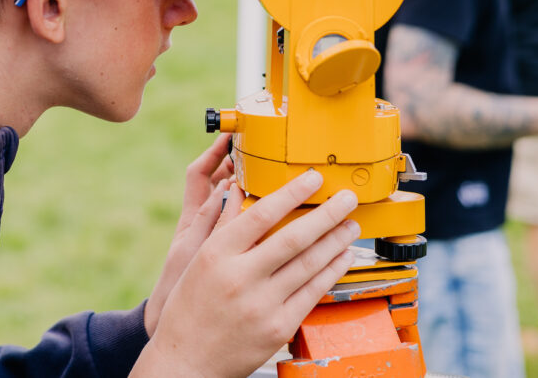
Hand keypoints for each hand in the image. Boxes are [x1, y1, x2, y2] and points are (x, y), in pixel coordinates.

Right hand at [133, 170, 358, 377]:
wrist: (187, 360)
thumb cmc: (189, 308)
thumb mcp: (196, 260)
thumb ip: (223, 226)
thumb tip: (240, 190)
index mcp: (217, 254)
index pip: (261, 215)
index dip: (292, 193)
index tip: (312, 178)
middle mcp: (240, 278)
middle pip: (293, 238)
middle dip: (327, 214)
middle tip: (347, 198)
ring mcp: (262, 305)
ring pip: (309, 265)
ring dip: (336, 242)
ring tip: (350, 225)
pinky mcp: (278, 328)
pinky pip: (312, 293)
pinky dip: (331, 272)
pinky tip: (341, 258)